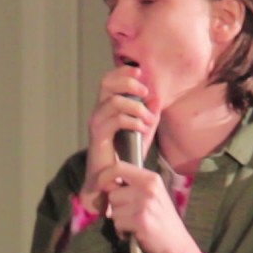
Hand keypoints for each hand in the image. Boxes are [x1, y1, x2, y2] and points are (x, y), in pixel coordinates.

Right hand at [79, 66, 156, 213]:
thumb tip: (156, 97)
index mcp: (107, 107)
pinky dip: (133, 121)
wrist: (110, 181)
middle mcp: (99, 112)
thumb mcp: (143, 131)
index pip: (110, 80)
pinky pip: (115, 120)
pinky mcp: (99, 136)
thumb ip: (149, 114)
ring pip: (113, 101)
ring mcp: (97, 123)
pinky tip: (142, 129)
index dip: (124, 71)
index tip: (141, 73)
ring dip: (136, 107)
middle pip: (106, 83)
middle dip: (128, 82)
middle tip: (144, 92)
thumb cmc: (125, 156)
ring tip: (147, 119)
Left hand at [93, 162, 199, 252]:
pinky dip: (122, 231)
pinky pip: (117, 223)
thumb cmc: (163, 221)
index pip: (119, 167)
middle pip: (113, 193)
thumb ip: (133, 187)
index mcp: (151, 178)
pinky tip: (135, 232)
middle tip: (130, 215)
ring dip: (119, 220)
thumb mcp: (153, 196)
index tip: (99, 185)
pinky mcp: (140, 220)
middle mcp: (148, 187)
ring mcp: (145, 204)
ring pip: (113, 209)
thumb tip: (106, 182)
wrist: (178, 245)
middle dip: (116, 206)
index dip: (104, 175)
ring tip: (134, 224)